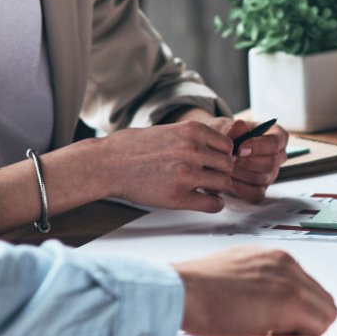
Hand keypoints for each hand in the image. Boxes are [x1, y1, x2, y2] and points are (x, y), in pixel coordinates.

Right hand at [88, 121, 238, 212]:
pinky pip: (213, 204)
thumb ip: (194, 139)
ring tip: (206, 189)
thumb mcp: (170, 131)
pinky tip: (206, 201)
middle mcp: (194, 150)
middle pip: (228, 166)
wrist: (108, 164)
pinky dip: (214, 204)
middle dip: (221, 172)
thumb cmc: (133, 148)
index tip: (215, 163)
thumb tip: (219, 152)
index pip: (227, 146)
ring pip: (224, 184)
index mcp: (192, 131)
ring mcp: (187, 174)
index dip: (222, 156)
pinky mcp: (179, 196)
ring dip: (218, 189)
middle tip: (210, 178)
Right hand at [175, 247, 336, 335]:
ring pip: (325, 316)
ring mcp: (291, 280)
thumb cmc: (194, 291)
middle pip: (322, 302)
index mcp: (273, 258)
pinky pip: (316, 330)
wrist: (179, 291)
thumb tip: (264, 322)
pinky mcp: (290, 301)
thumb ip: (257, 297)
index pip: (307, 291)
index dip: (295, 317)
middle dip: (304, 325)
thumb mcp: (233, 284)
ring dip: (302, 335)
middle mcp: (286, 264)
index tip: (274, 328)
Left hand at [201, 115, 288, 202]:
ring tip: (224, 168)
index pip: (276, 143)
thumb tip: (240, 126)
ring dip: (241, 174)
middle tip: (229, 160)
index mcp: (277, 136)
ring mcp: (271, 174)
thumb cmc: (226, 135)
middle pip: (270, 163)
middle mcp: (279, 156)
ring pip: (262, 178)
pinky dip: (240, 188)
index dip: (259, 146)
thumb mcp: (227, 127)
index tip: (240, 148)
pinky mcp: (261, 189)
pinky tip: (228, 180)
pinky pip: (255, 194)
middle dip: (247, 162)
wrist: (216, 150)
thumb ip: (233, 128)